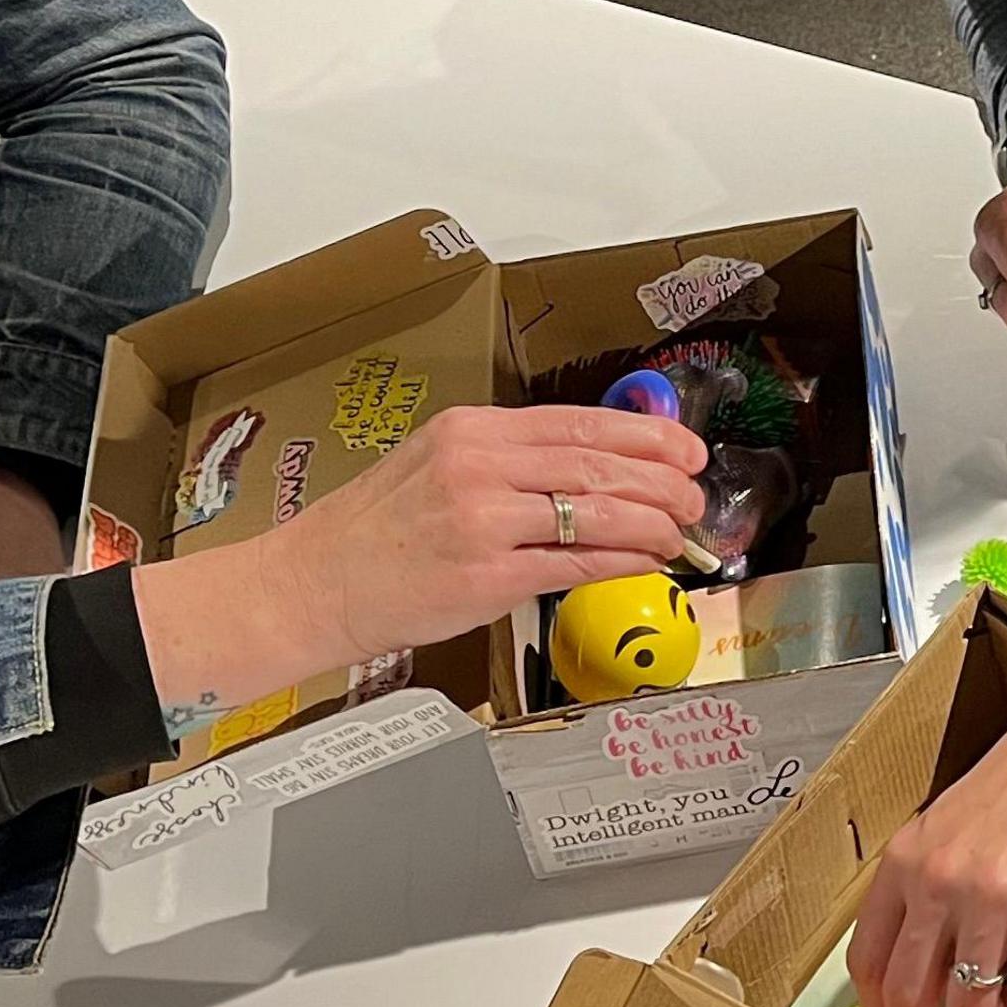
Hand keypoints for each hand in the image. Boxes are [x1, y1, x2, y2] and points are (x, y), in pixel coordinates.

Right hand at [134, 403, 706, 714]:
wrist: (311, 583)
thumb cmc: (373, 531)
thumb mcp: (435, 465)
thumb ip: (507, 461)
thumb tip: (589, 470)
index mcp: (471, 431)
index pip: (579, 423)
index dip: (645, 436)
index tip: (685, 448)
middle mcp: (478, 466)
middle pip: (598, 464)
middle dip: (662, 480)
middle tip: (694, 494)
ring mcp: (482, 522)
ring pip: (595, 512)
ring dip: (652, 523)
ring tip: (679, 532)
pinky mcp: (485, 577)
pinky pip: (575, 564)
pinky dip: (622, 562)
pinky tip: (646, 563)